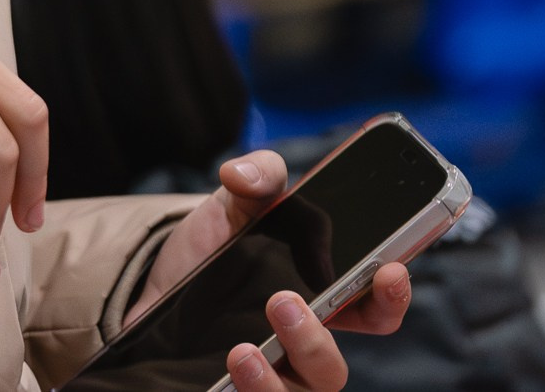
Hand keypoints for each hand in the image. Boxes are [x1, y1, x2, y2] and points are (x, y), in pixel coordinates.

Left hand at [132, 150, 413, 390]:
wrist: (153, 282)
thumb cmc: (213, 248)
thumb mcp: (235, 203)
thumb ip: (256, 177)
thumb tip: (243, 173)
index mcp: (320, 298)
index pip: (375, 311)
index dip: (391, 298)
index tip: (388, 272)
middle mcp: (299, 345)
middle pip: (332, 370)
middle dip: (315, 342)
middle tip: (283, 301)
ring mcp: (266, 375)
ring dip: (274, 382)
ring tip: (242, 350)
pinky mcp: (230, 387)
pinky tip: (221, 373)